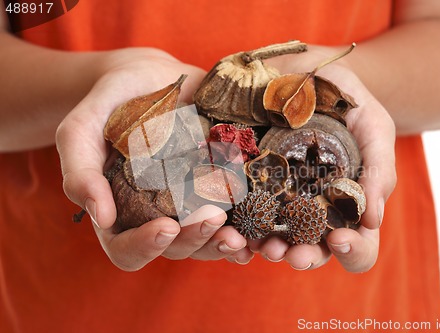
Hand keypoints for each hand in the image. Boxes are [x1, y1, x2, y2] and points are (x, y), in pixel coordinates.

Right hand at [56, 48, 252, 270]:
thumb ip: (80, 170)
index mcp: (121, 213)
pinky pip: (236, 214)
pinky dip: (248, 226)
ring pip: (209, 239)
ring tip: (241, 233)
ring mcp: (193, 202)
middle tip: (213, 219)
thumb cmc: (108, 104)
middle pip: (177, 248)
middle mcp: (159, 214)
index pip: (127, 250)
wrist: (150, 77)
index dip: (145, 247)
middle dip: (195, 240)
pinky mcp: (220, 184)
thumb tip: (100, 216)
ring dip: (225, 242)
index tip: (165, 226)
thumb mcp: (80, 129)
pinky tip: (260, 226)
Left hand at [249, 47, 396, 271]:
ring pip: (276, 238)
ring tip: (258, 242)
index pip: (359, 244)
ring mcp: (281, 199)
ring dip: (267, 247)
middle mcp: (315, 209)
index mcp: (349, 204)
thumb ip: (380, 169)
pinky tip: (231, 224)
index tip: (340, 238)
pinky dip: (238, 224)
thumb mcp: (373, 127)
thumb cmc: (349, 103)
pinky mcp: (251, 183)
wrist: (308, 72)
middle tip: (289, 253)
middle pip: (313, 250)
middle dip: (302, 257)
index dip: (353, 250)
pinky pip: (244, 212)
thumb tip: (373, 220)